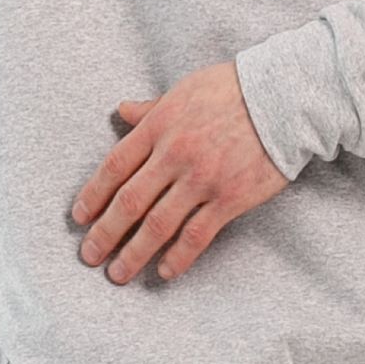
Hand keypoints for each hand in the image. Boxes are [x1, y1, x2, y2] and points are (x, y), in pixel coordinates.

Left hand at [70, 60, 289, 282]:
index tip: (79, 217)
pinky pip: (197, 235)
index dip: (93, 195)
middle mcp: (175, 154)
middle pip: (129, 202)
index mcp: (160, 126)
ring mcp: (203, 179)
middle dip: (105, 233)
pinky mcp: (230, 198)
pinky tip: (164, 272)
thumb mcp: (184, 90)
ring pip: (158, 225)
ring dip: (133, 253)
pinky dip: (178, 256)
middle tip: (89, 256)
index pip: (115, 167)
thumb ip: (152, 109)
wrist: (285, 97)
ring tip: (118, 274)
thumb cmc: (233, 89)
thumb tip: (123, 111)